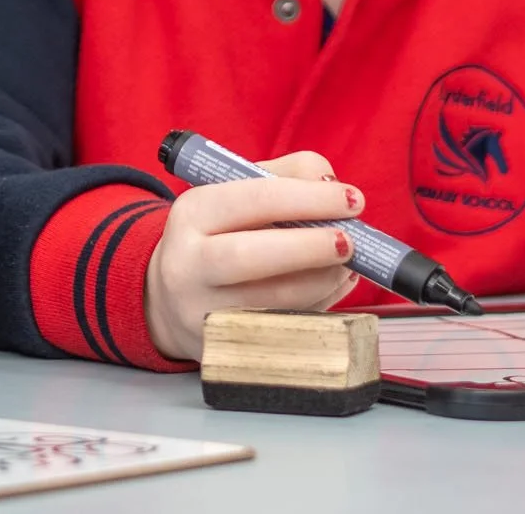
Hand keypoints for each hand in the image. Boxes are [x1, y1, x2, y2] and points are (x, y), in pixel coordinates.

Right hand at [144, 150, 361, 361]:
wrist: (172, 298)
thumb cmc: (219, 236)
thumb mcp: (237, 194)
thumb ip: (287, 176)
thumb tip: (331, 185)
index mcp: (193, 214)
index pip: (254, 200)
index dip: (310, 199)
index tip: (353, 200)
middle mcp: (188, 264)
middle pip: (250, 256)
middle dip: (311, 247)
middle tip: (351, 242)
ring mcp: (204, 311)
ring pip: (273, 301)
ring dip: (323, 281)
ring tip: (347, 266)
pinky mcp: (225, 347)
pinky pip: (284, 328)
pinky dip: (318, 306)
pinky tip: (329, 287)